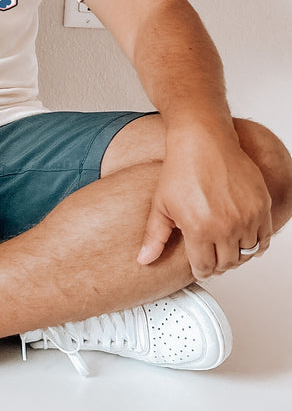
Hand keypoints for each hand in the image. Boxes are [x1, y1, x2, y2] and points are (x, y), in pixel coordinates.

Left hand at [137, 130, 272, 277]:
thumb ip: (155, 236)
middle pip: (227, 264)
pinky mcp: (262, 206)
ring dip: (236, 255)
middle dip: (218, 264)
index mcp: (200, 228)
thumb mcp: (160, 204)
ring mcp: (247, 216)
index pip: (205, 267)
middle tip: (211, 257)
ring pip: (247, 254)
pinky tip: (242, 238)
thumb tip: (144, 260)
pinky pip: (265, 238)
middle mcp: (226, 226)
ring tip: (225, 247)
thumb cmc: (182, 168)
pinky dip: (255, 244)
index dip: (201, 270)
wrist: (204, 141)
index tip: (199, 267)